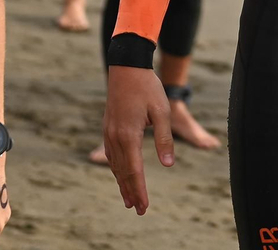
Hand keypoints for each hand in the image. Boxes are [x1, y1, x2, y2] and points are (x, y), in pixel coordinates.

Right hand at [103, 65, 173, 214]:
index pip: (134, 171)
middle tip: (138, 210)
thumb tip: (168, 165)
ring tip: (129, 199)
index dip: (140, 191)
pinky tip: (120, 174)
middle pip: (123, 172)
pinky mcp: (109, 128)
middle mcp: (116, 138)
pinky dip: (116, 168)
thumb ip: (164, 139)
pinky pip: (111, 154)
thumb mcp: (162, 112)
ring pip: (115, 165)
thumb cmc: (148, 88)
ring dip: (122, 183)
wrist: (127, 68)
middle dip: (131, 192)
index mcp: (129, 136)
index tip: (144, 207)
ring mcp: (109, 133)